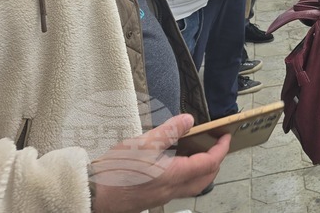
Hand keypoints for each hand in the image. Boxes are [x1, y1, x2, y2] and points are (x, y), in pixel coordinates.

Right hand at [89, 114, 228, 212]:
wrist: (92, 195)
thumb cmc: (116, 171)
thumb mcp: (143, 143)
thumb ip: (169, 131)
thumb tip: (189, 120)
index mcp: (174, 176)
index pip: (209, 163)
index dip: (221, 149)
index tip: (226, 137)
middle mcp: (171, 190)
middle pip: (205, 180)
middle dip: (215, 163)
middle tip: (216, 145)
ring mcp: (161, 197)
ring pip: (192, 186)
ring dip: (202, 171)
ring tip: (199, 152)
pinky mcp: (151, 199)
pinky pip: (178, 189)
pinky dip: (186, 175)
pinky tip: (175, 163)